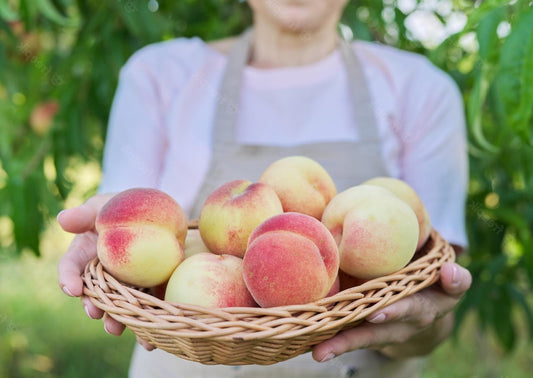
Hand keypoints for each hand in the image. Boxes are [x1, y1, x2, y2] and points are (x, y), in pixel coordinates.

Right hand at [57, 193, 155, 350]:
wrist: (151, 212)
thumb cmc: (118, 207)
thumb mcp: (102, 206)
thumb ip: (84, 214)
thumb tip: (63, 219)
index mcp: (84, 255)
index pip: (71, 268)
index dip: (69, 278)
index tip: (72, 288)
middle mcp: (101, 274)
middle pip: (93, 294)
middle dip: (92, 305)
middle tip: (95, 312)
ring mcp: (124, 283)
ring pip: (118, 305)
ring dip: (116, 319)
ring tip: (115, 328)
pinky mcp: (148, 288)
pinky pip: (146, 307)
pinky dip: (147, 323)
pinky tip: (149, 339)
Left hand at [312, 262, 471, 361]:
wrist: (427, 309)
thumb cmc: (436, 287)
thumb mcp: (451, 284)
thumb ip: (456, 279)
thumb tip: (452, 272)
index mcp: (424, 308)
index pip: (414, 307)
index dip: (397, 310)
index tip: (380, 311)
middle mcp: (401, 324)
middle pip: (379, 331)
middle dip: (360, 335)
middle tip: (349, 331)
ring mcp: (383, 329)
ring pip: (362, 338)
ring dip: (341, 344)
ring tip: (319, 352)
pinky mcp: (367, 328)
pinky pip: (349, 335)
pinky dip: (333, 341)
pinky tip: (313, 346)